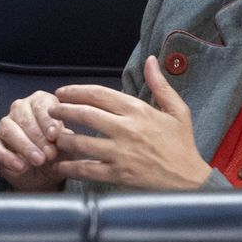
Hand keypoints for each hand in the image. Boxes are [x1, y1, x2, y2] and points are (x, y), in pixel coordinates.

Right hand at [0, 90, 68, 190]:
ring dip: (24, 146)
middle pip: (24, 116)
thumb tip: (62, 135)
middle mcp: (20, 109)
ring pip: (8, 129)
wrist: (47, 176)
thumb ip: (66, 138)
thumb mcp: (68, 145)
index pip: (41, 104)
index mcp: (41, 102)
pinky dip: (6, 157)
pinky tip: (20, 167)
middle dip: (38, 136)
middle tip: (50, 154)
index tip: (53, 136)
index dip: (47, 120)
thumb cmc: (59, 153)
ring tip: (38, 161)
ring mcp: (5, 126)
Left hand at [51, 56, 211, 189]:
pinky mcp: (118, 174)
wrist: (190, 181)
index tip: (62, 92)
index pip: (99, 94)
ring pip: (82, 142)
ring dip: (63, 137)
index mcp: (138, 110)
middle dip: (63, 110)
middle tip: (50, 110)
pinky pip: (87, 169)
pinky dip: (71, 167)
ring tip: (53, 135)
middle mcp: (127, 129)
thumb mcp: (178, 110)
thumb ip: (160, 85)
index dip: (76, 91)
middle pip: (85, 114)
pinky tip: (61, 165)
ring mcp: (121, 153)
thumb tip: (151, 60)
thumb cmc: (182, 145)